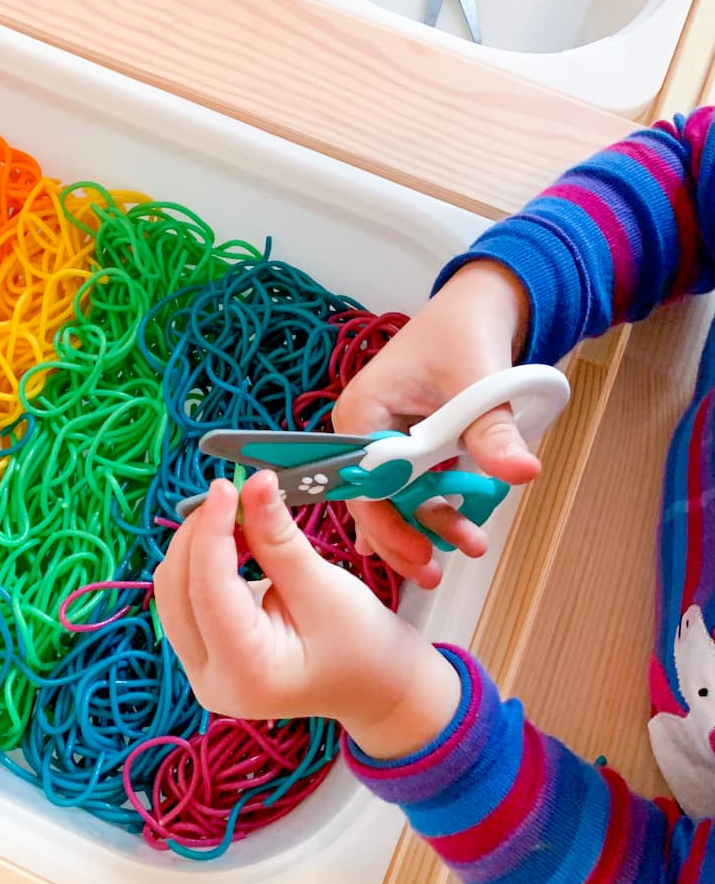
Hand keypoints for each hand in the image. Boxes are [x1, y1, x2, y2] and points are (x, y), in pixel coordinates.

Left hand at [154, 470, 461, 759]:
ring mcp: (201, 671)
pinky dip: (202, 563)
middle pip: (177, 590)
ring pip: (173, 591)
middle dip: (199, 535)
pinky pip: (185, 599)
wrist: (375, 685)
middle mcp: (210, 680)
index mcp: (245, 674)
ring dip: (197, 546)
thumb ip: (280, 538)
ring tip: (237, 515)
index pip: (208, 590)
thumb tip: (255, 483)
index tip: (226, 486)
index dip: (211, 530)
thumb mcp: (325, 588)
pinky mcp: (204, 655)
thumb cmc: (363, 644)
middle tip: (234, 493)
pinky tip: (233, 541)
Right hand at [333, 260, 540, 589]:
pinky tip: (450, 534)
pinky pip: (413, 485)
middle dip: (407, 534)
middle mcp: (363, 430)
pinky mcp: (407, 446)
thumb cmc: (463, 335)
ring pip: (396, 497)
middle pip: (374, 498)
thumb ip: (492, 430)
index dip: (388, 523)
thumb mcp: (479, 382)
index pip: (363, 482)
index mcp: (361, 412)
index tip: (421, 553)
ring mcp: (384, 439)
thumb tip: (522, 471)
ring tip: (469, 544)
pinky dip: (434, 507)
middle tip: (437, 572)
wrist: (477, 311)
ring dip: (427, 523)